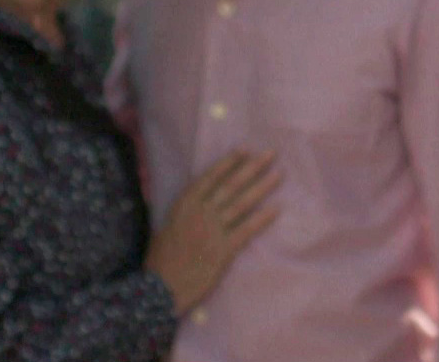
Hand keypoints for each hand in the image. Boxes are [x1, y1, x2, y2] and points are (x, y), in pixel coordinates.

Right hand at [145, 150, 280, 314]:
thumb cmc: (159, 260)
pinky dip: (262, 219)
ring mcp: (212, 231)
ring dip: (262, 187)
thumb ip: (183, 212)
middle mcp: (200, 213)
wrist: (161, 289)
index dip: (229, 163)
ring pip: (242, 204)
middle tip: (271, 154)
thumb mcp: (166, 226)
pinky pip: (246, 230)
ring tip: (278, 174)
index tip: (245, 150)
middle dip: (252, 168)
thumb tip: (196, 200)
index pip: (210, 178)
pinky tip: (277, 208)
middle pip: (231, 186)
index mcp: (184, 205)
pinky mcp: (223, 251)